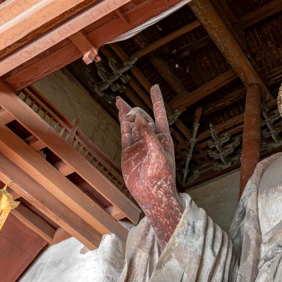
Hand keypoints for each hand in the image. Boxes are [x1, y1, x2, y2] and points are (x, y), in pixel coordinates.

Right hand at [117, 86, 183, 248]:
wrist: (151, 195)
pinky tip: (120, 114)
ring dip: (126, 112)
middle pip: (143, 118)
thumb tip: (138, 117)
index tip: (154, 86)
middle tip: (131, 114)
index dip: (156, 100)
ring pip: (132, 124)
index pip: (159, 114)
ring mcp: (139, 145)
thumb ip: (148, 135)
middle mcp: (151, 139)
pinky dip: (122, 123)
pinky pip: (125, 134)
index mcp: (163, 138)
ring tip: (118, 100)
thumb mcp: (157, 153)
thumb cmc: (161, 176)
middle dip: (136, 112)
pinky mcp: (129, 152)